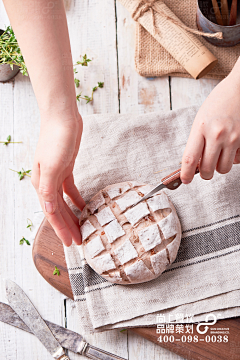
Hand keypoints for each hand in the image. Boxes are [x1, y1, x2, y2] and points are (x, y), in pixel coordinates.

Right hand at [31, 111, 84, 246]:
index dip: (61, 229)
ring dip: (72, 216)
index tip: (71, 243)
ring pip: (64, 202)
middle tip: (79, 241)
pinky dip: (76, 199)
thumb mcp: (53, 165)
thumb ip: (48, 189)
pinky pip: (70, 190)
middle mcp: (47, 183)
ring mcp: (56, 175)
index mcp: (41, 184)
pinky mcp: (66, 168)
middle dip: (68, 227)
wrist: (62, 117)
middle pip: (58, 211)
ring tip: (81, 228)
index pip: (52, 213)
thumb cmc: (57, 138)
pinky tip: (83, 207)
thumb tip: (48, 211)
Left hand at [180, 71, 239, 183]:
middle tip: (205, 170)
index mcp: (201, 127)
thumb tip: (194, 163)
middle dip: (205, 174)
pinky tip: (232, 148)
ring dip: (219, 167)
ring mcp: (234, 138)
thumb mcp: (202, 118)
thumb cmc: (219, 101)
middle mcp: (217, 134)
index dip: (186, 174)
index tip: (185, 180)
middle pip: (207, 169)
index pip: (190, 158)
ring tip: (219, 156)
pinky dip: (234, 159)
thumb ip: (198, 139)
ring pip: (224, 169)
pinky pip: (238, 160)